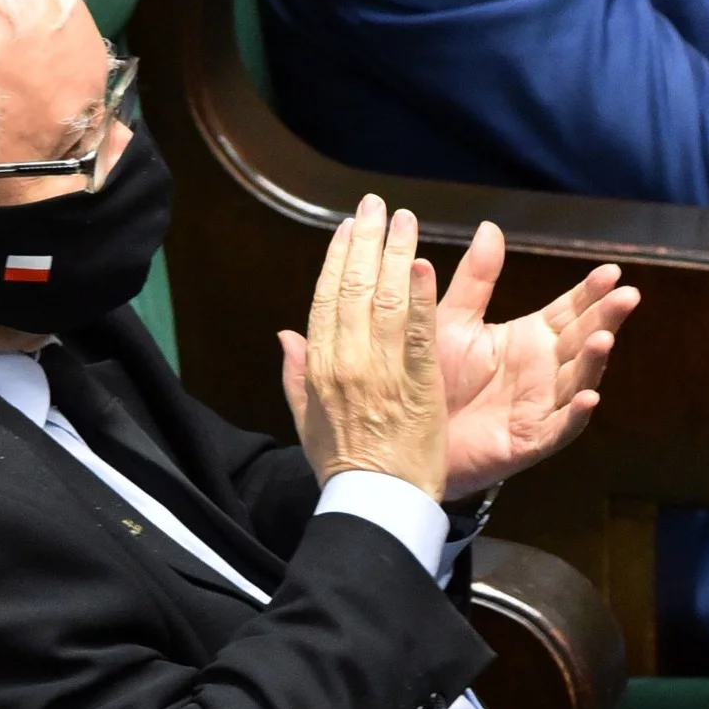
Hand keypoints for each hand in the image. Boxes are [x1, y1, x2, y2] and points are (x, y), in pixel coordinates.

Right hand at [279, 195, 447, 499]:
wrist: (374, 503)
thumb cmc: (341, 463)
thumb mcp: (305, 419)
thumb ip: (295, 373)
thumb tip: (284, 333)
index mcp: (319, 366)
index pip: (325, 298)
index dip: (336, 258)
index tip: (347, 227)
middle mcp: (346, 361)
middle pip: (354, 287)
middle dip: (366, 241)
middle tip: (376, 205)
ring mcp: (382, 371)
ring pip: (387, 300)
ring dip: (395, 253)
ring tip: (405, 218)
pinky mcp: (419, 384)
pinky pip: (419, 333)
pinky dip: (421, 297)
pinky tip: (423, 264)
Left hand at [434, 221, 642, 493]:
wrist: (412, 434)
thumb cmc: (434, 377)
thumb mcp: (454, 322)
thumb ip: (476, 279)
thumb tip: (491, 227)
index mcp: (530, 338)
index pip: (569, 310)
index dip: (590, 292)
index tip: (611, 271)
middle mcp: (545, 369)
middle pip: (583, 338)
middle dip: (606, 317)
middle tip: (628, 295)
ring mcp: (543, 405)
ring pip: (578, 379)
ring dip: (594, 361)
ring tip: (604, 338)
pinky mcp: (532, 439)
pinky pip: (560, 427)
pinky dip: (576, 414)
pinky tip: (588, 398)